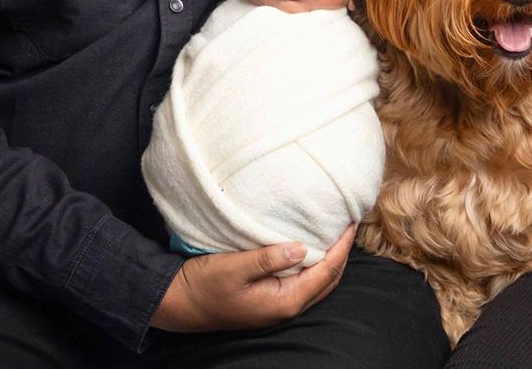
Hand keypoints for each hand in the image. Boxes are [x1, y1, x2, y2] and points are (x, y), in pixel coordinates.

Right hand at [151, 226, 354, 332]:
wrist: (181, 302)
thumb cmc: (206, 284)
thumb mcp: (235, 267)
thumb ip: (269, 258)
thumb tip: (302, 247)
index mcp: (283, 302)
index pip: (324, 274)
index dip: (341, 249)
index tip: (350, 224)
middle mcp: (285, 308)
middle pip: (326, 282)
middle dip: (341, 255)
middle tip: (349, 226)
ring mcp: (278, 306)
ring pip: (316, 284)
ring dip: (330, 261)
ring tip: (336, 234)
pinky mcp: (270, 301)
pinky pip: (302, 283)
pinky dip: (314, 266)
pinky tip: (310, 249)